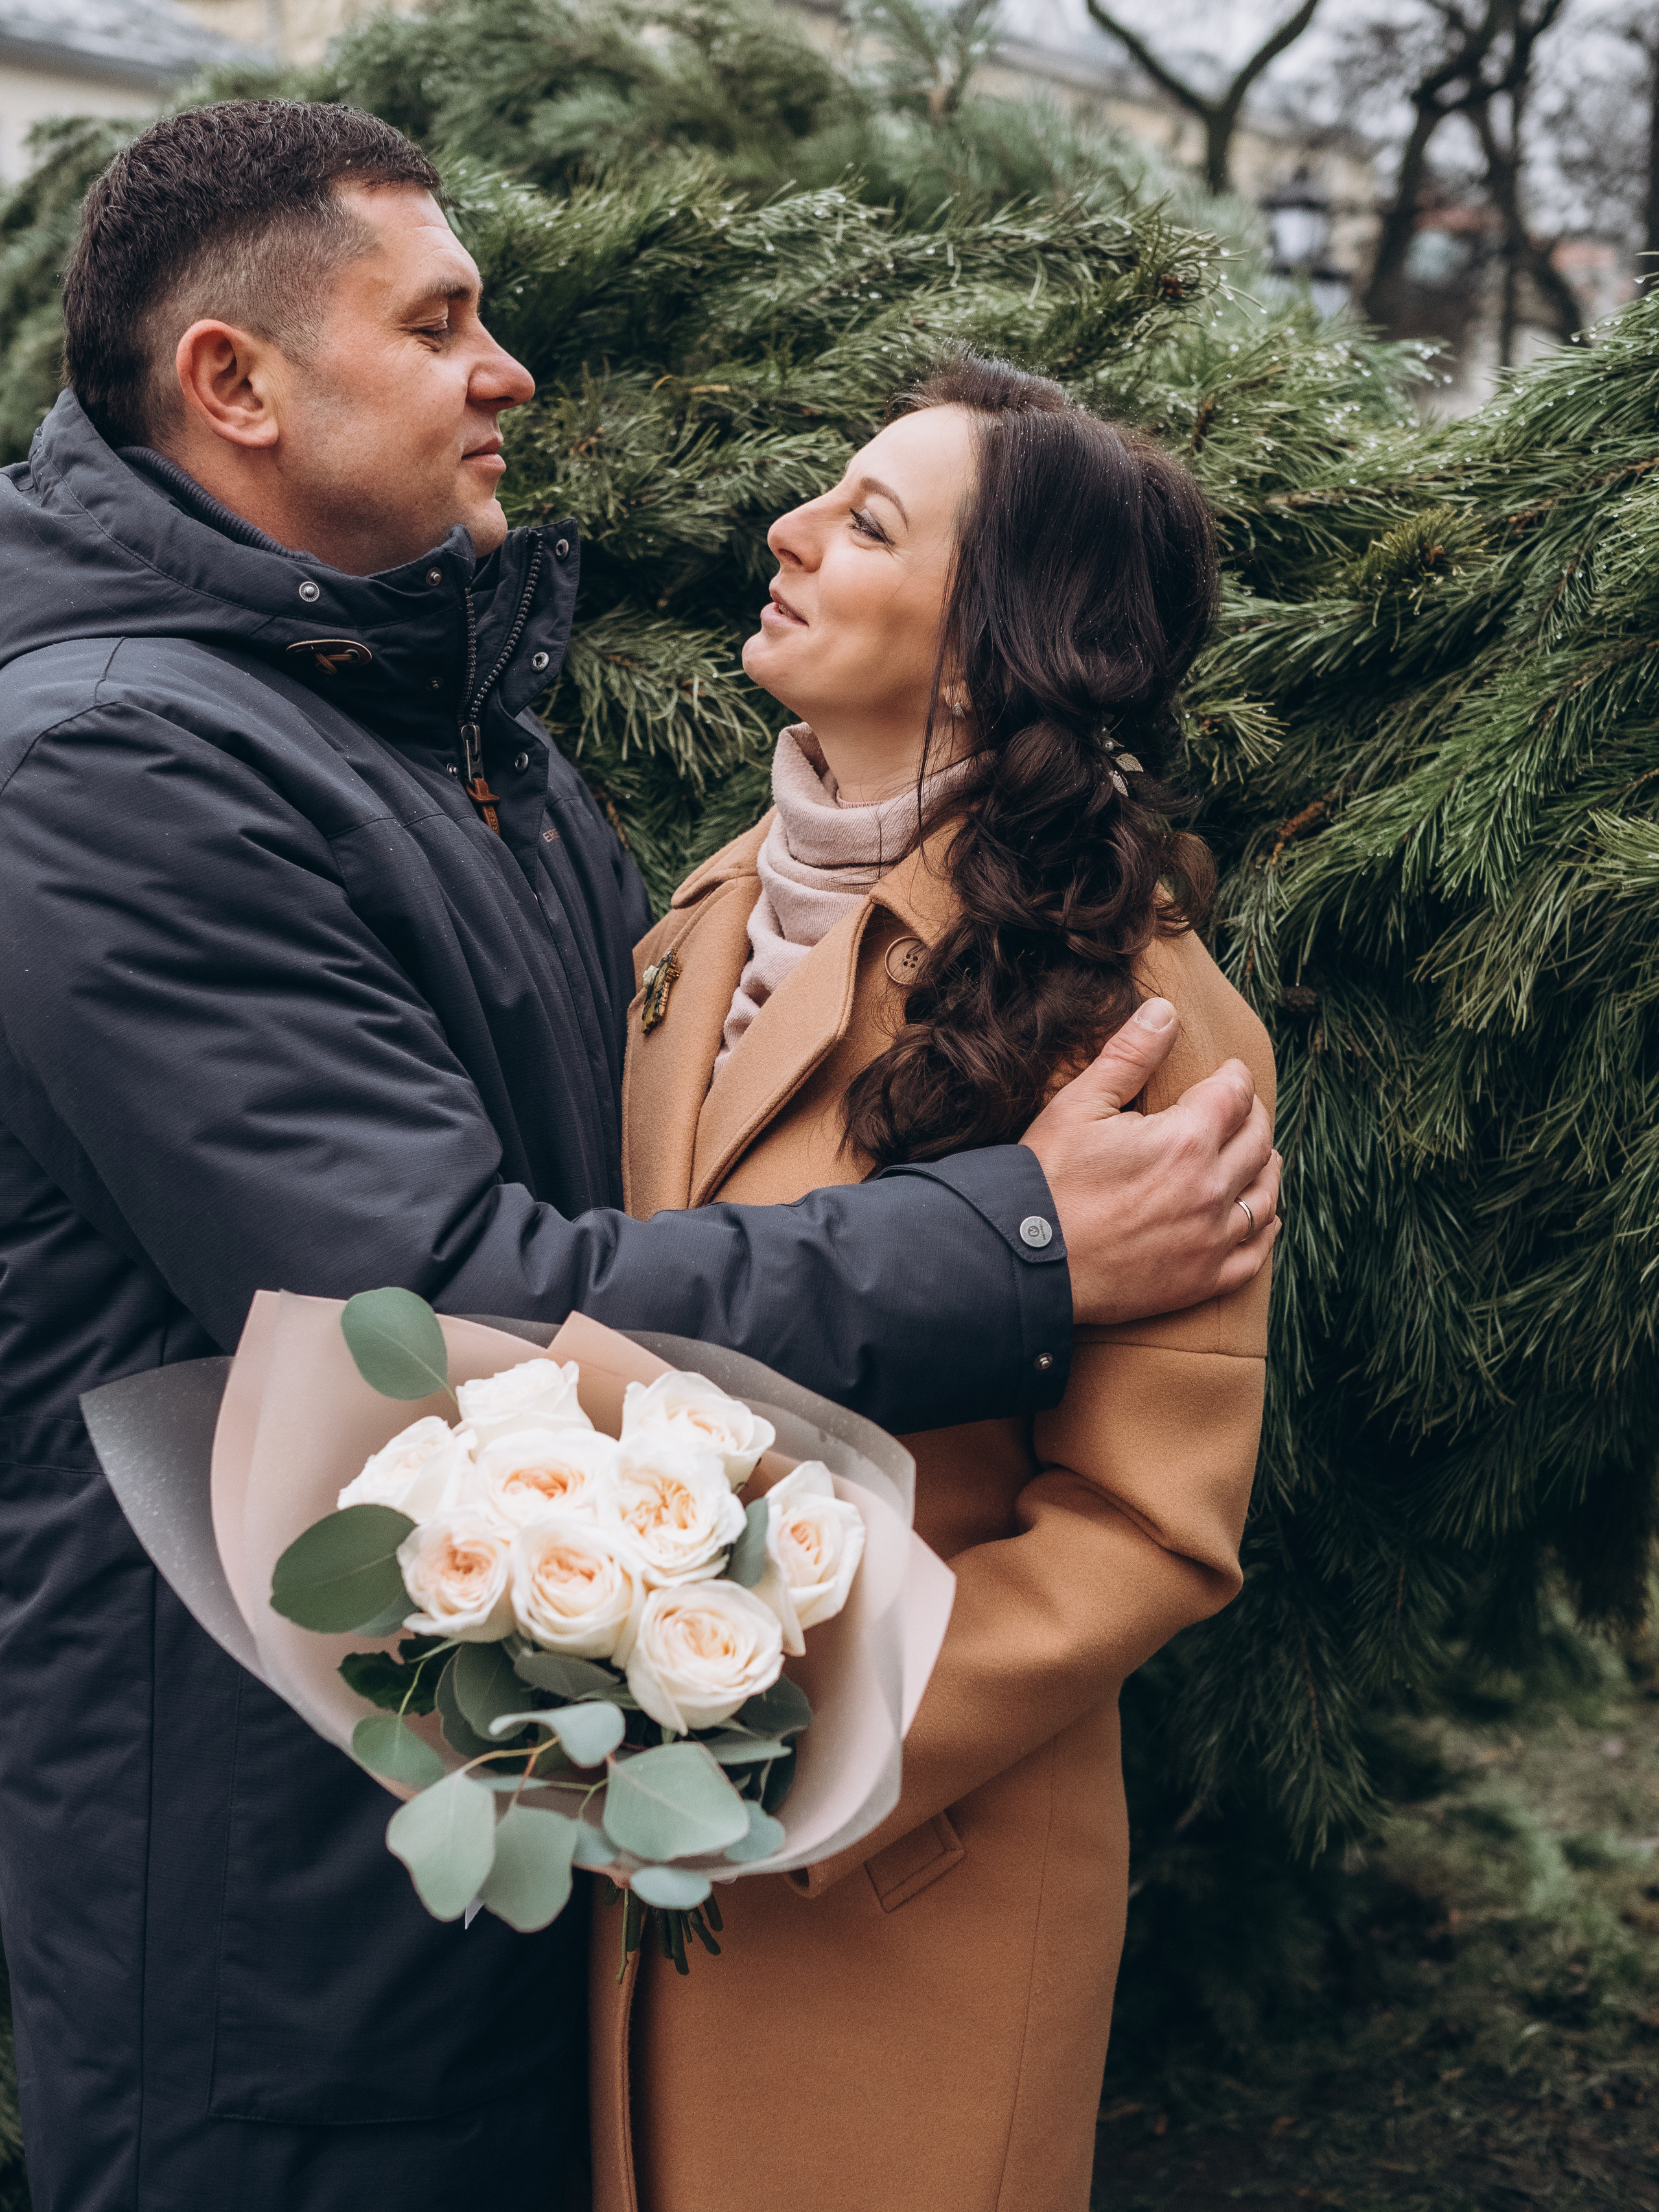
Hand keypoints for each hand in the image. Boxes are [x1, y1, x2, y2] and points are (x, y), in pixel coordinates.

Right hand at [1019, 998, 1279, 1327]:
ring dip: (1267, 1168)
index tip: (1228, 1072)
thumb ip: (1128, 1055)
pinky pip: (1254, 1254)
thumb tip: (1164, 1010)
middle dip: (1253, 1116)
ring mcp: (1209, 1239)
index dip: (1234, 1077)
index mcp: (1185, 1140)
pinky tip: (1263, 1218)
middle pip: (1258, 1141)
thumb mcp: (1078, 1106)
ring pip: (1265, 1195)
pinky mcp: (1200, 1280)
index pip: (1234, 1095)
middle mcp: (1209, 1189)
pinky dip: (1265, 1230)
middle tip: (1241, 1108)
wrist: (1022, 1261)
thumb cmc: (1044, 1181)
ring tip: (1258, 1155)